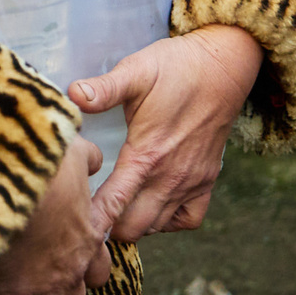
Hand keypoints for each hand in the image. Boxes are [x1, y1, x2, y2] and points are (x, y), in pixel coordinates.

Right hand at [0, 135, 105, 294]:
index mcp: (88, 237)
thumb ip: (88, 160)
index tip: (69, 266)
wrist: (12, 179)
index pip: (100, 267)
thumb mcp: (74, 154)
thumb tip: (93, 161)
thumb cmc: (44, 164)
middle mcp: (71, 269)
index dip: (87, 270)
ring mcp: (42, 287)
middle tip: (40, 294)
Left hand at [72, 26, 264, 242]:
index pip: (114, 204)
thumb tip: (72, 93)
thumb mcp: (135, 71)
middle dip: (109, 225)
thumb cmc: (175, 68)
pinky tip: (153, 202)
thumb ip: (104, 88)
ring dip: (136, 222)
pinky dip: (170, 220)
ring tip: (116, 206)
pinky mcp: (207, 181)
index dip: (93, 219)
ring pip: (157, 227)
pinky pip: (189, 219)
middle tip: (91, 211)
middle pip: (133, 228)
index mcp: (147, 154)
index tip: (74, 218)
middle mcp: (171, 176)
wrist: (222, 67)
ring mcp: (192, 181)